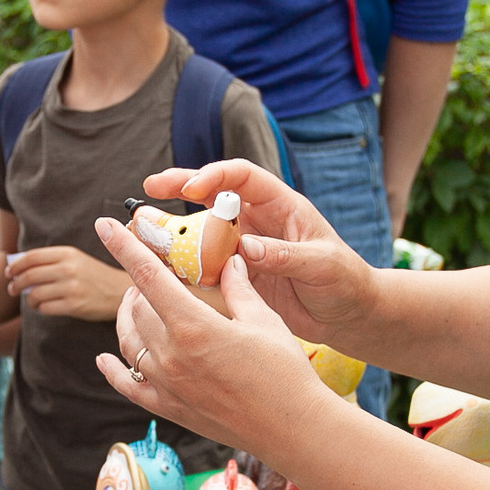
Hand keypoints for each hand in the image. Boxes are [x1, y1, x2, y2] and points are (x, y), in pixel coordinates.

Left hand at [5, 245, 126, 321]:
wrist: (121, 291)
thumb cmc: (93, 275)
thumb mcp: (76, 260)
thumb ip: (51, 261)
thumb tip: (19, 267)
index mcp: (67, 253)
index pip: (32, 257)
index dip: (16, 265)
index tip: (9, 272)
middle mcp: (69, 269)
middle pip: (29, 276)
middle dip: (16, 284)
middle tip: (12, 289)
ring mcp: (72, 288)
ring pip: (35, 294)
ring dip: (28, 299)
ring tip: (30, 300)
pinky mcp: (75, 306)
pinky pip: (46, 308)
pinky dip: (40, 308)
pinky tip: (43, 307)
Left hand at [93, 214, 336, 454]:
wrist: (292, 429)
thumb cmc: (285, 372)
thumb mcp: (264, 320)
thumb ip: (238, 288)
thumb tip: (230, 261)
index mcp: (193, 326)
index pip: (148, 276)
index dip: (124, 246)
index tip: (104, 225)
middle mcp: (171, 356)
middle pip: (138, 308)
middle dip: (139, 285)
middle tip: (152, 274)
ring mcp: (167, 385)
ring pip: (129, 342)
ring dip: (127, 318)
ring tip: (137, 304)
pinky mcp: (171, 409)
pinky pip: (128, 387)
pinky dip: (113, 370)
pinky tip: (104, 359)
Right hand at [135, 161, 381, 341]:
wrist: (348, 314)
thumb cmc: (345, 280)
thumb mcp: (321, 265)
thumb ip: (284, 254)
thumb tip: (246, 247)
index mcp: (281, 205)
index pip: (242, 177)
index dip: (215, 175)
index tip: (191, 189)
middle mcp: (258, 220)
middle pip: (213, 194)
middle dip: (180, 187)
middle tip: (149, 188)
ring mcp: (245, 246)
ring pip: (202, 230)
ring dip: (174, 229)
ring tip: (142, 230)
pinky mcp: (238, 274)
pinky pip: (205, 264)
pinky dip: (183, 265)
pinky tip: (160, 268)